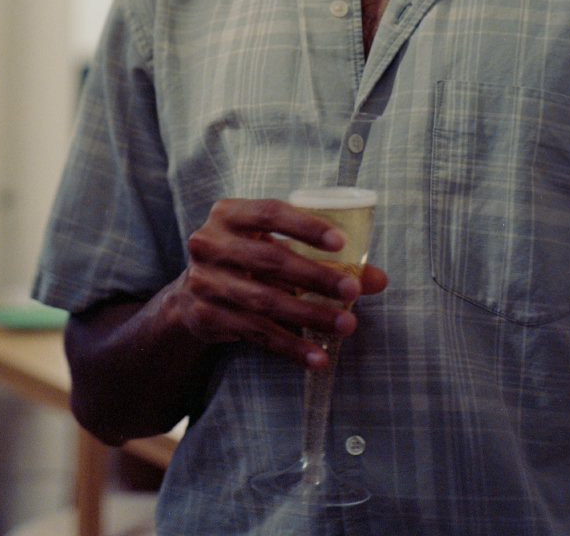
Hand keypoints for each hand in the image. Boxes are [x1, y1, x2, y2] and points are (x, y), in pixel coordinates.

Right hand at [170, 196, 388, 369]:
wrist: (192, 296)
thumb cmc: (245, 262)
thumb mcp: (272, 248)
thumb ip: (320, 258)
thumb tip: (377, 277)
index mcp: (228, 214)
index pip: (269, 213)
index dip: (305, 226)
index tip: (341, 242)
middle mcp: (210, 243)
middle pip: (269, 259)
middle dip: (316, 275)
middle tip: (353, 290)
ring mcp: (206, 281)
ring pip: (265, 300)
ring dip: (310, 313)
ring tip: (346, 324)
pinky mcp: (208, 316)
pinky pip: (257, 333)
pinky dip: (291, 346)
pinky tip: (317, 357)